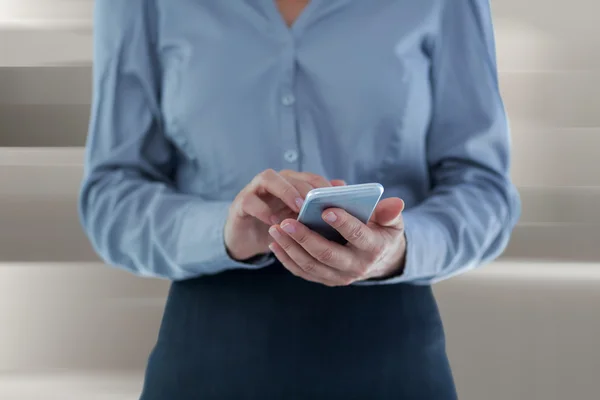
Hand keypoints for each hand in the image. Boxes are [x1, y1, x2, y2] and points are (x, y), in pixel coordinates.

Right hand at [224, 169, 344, 260]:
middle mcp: (274, 181)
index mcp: (292, 183)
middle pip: (291, 175)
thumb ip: (319, 210)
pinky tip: (274, 223)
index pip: (310, 178)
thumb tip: (344, 192)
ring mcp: (255, 190)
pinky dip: (262, 210)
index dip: (323, 186)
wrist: (247, 239)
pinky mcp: (240, 204)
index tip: (337, 200)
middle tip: (319, 203)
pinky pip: (250, 201)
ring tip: (299, 208)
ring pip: (268, 178)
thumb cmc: (278, 227)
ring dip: (286, 191)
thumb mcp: (300, 221)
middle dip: (306, 188)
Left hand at [268, 197, 406, 285]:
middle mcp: (356, 267)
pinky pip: (302, 271)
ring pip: (310, 264)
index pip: (357, 235)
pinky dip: (286, 258)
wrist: (379, 260)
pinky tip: (274, 242)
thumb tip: (396, 203)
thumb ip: (388, 212)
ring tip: (275, 228)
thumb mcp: (391, 222)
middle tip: (286, 221)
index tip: (326, 209)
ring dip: (290, 247)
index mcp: (374, 248)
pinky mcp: (325, 280)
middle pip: (327, 253)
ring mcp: (339, 276)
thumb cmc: (381, 232)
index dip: (343, 223)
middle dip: (305, 237)